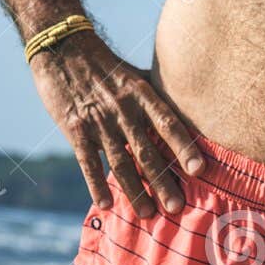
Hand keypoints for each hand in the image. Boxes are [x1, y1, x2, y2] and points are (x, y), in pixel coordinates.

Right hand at [29, 30, 202, 216]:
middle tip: (177, 208)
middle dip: (162, 181)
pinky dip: (96, 184)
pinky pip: (87, 161)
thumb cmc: (107, 65)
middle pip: (147, 151)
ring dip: (134, 191)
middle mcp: (124, 110)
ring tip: (147, 214)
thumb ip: (157, 96)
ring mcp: (99, 121)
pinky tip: (106, 204)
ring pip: (120, 162)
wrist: (64, 50)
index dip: (184, 147)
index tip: (200, 169)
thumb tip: (188, 108)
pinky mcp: (74, 129)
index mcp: (143, 95)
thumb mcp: (136, 75)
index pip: (169, 124)